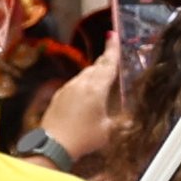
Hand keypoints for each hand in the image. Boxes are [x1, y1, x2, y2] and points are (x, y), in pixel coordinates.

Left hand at [38, 44, 119, 165]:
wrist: (53, 144)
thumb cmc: (83, 137)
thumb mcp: (108, 130)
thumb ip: (118, 119)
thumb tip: (128, 118)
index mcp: (97, 88)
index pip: (108, 64)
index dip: (112, 49)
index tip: (113, 35)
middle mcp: (81, 84)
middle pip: (95, 67)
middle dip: (104, 62)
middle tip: (112, 58)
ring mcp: (67, 88)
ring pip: (84, 75)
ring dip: (94, 75)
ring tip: (101, 82)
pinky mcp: (58, 96)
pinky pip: (74, 85)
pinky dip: (83, 86)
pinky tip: (85, 97)